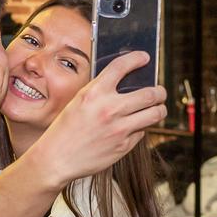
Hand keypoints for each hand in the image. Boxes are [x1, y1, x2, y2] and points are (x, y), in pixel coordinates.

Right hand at [33, 52, 166, 186]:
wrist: (56, 159)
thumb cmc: (65, 129)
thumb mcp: (78, 102)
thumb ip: (100, 91)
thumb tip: (126, 83)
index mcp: (94, 93)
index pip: (121, 66)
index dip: (136, 58)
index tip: (145, 57)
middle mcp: (109, 109)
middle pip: (150, 93)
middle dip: (160, 91)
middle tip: (160, 92)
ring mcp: (119, 129)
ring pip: (155, 114)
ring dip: (160, 109)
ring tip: (158, 108)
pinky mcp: (123, 146)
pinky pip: (142, 132)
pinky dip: (141, 128)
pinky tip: (134, 127)